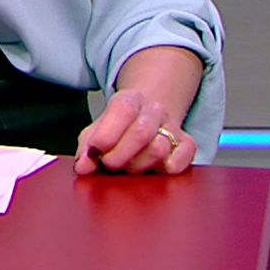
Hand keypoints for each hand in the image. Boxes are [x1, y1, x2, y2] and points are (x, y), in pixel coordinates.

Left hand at [74, 88, 195, 175]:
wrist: (148, 115)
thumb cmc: (118, 128)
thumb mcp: (98, 130)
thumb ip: (87, 148)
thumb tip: (82, 167)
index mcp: (130, 99)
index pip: (123, 109)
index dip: (108, 133)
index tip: (97, 150)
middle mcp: (154, 110)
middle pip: (141, 132)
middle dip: (120, 155)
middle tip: (110, 165)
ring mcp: (173, 127)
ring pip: (159, 149)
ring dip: (139, 165)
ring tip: (129, 166)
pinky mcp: (188, 146)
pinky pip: (179, 162)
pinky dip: (164, 170)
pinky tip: (152, 169)